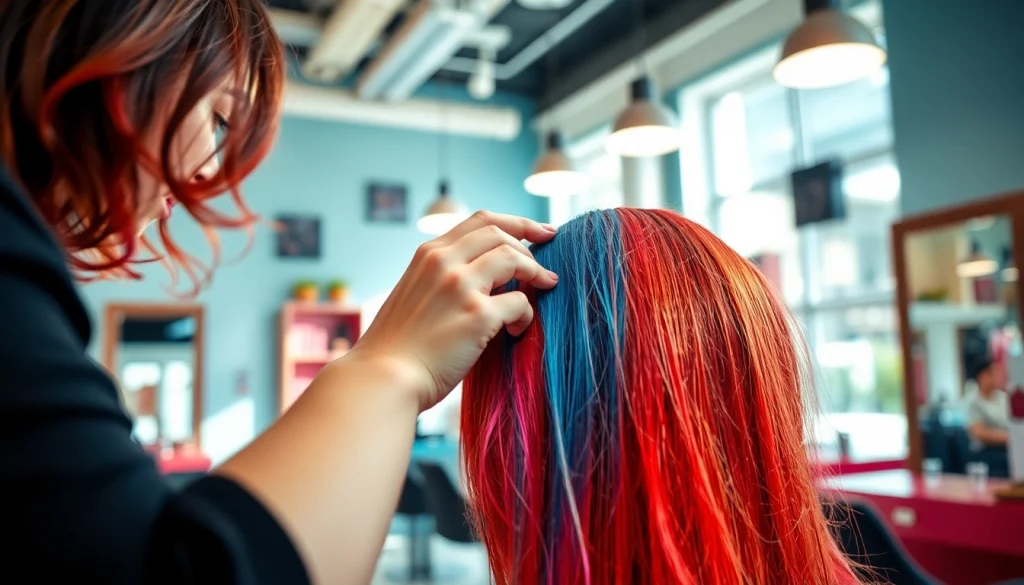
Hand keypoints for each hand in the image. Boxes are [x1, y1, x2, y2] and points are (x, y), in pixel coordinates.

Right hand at [351, 211, 557, 409]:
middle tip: (546, 268)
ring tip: (544, 288)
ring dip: (536, 272)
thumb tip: (487, 278)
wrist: (383, 378)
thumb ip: (442, 277)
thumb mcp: (414, 294)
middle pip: (500, 233)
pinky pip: (520, 302)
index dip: (516, 223)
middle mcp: (444, 262)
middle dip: (532, 243)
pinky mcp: (478, 315)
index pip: (480, 221)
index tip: (539, 231)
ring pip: (515, 258)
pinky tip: (516, 330)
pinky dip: (526, 315)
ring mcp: (460, 286)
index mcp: (428, 255)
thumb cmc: (398, 347)